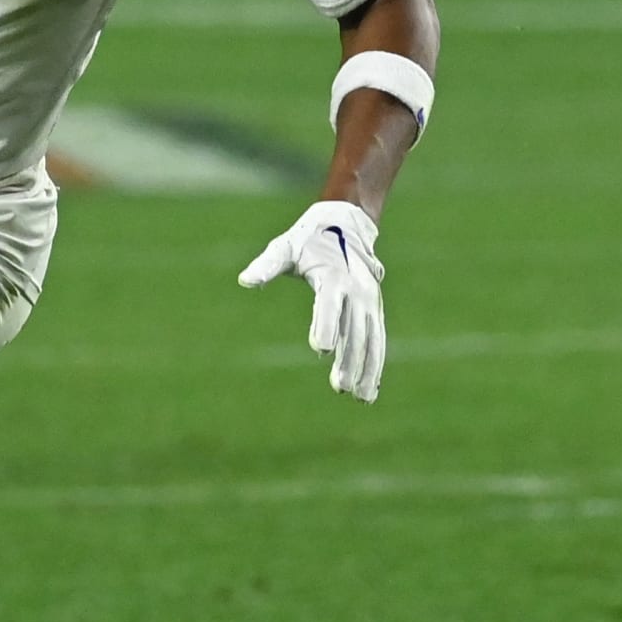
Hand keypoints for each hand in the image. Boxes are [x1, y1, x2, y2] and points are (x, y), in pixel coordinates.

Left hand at [239, 199, 385, 403]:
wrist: (345, 224)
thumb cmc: (308, 240)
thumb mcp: (285, 248)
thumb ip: (266, 265)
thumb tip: (244, 280)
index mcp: (334, 277)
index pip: (330, 305)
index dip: (326, 326)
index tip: (320, 349)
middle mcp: (357, 291)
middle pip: (354, 330)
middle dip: (349, 360)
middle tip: (340, 387)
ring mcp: (370, 303)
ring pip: (371, 340)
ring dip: (366, 369)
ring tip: (360, 397)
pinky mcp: (375, 311)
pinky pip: (378, 340)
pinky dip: (375, 365)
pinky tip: (370, 390)